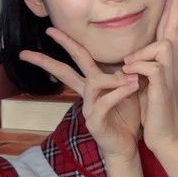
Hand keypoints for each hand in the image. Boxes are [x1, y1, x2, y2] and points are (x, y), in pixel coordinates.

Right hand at [20, 30, 143, 164]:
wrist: (127, 147)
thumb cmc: (127, 119)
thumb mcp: (129, 91)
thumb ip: (124, 75)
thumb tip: (126, 61)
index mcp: (92, 85)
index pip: (76, 59)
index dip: (66, 43)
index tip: (51, 29)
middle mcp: (86, 95)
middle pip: (65, 70)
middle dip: (54, 53)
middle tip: (45, 32)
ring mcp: (88, 108)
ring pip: (92, 83)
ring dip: (113, 78)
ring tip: (133, 79)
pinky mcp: (95, 122)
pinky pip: (104, 102)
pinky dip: (119, 93)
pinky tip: (131, 88)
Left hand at [122, 0, 177, 158]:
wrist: (163, 135)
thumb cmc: (153, 110)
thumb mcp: (144, 83)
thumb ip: (141, 65)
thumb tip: (131, 54)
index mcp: (164, 62)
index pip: (170, 29)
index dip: (173, 8)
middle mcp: (170, 64)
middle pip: (174, 27)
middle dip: (176, 5)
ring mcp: (169, 74)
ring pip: (160, 45)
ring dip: (141, 54)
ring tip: (129, 66)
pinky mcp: (163, 86)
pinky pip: (150, 65)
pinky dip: (137, 68)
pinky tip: (131, 76)